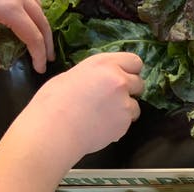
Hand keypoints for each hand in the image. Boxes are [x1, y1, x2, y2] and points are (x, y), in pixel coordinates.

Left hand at [0, 0, 53, 72]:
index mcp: (11, 11)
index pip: (34, 37)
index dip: (39, 55)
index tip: (40, 69)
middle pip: (42, 22)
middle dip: (46, 42)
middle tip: (47, 58)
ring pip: (38, 9)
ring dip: (41, 26)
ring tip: (39, 40)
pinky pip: (29, 0)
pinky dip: (33, 13)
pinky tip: (27, 20)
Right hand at [13, 53, 144, 162]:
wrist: (55, 129)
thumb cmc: (54, 101)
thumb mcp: (72, 76)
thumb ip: (94, 76)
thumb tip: (99, 80)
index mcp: (103, 64)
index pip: (134, 61)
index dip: (129, 71)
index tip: (122, 78)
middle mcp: (118, 80)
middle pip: (140, 83)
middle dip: (130, 90)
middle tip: (113, 98)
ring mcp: (124, 101)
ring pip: (136, 105)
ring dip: (125, 109)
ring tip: (104, 115)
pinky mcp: (125, 122)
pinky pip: (128, 121)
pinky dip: (119, 124)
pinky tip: (101, 126)